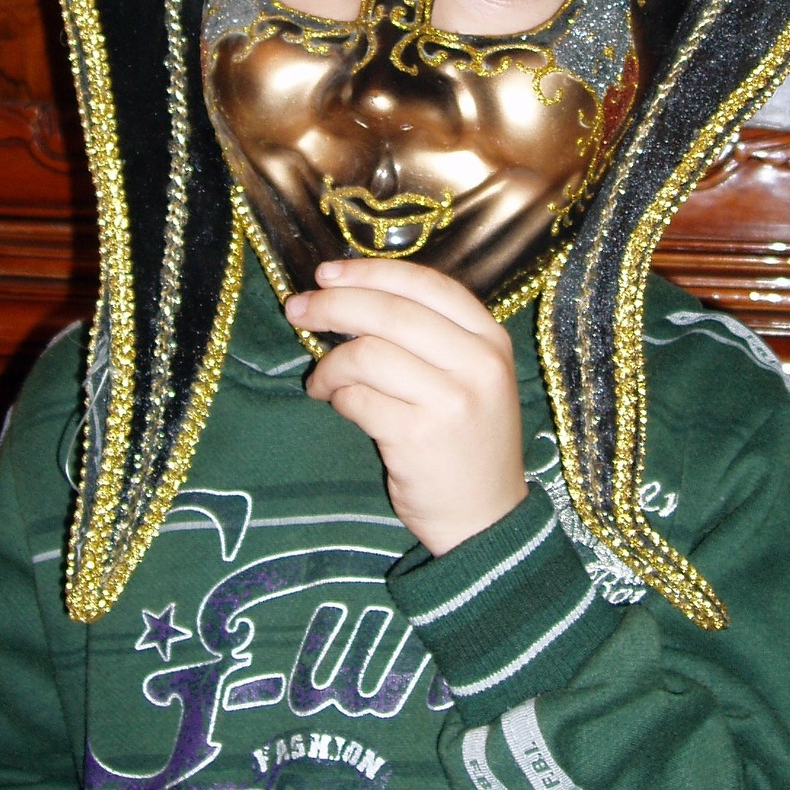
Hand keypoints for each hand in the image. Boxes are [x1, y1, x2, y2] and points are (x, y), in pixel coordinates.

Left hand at [287, 257, 526, 556]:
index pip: (428, 285)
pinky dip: (336, 396)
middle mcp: (478, 364)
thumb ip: (431, 336)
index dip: (371, 272)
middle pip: (391, 312)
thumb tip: (349, 292)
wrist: (485, 517)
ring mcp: (452, 401)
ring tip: (320, 379)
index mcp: (491, 339)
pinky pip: (358, 399)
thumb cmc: (466, 439)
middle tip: (298, 308)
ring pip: (368, 354)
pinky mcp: (419, 437)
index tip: (328, 273)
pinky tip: (335, 403)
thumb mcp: (472, 377)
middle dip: (334, 304)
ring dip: (330, 363)